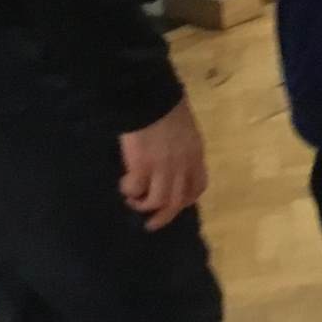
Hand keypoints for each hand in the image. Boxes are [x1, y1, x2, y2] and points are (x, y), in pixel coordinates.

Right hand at [119, 100, 208, 231]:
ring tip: (132, 201)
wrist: (150, 97)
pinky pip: (136, 190)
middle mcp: (182, 166)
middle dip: (164, 217)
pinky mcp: (142, 167)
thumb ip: (181, 144)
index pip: (198, 185)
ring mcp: (163, 168)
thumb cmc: (166, 104)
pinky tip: (124, 185)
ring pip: (157, 201)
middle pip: (177, 201)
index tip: (177, 204)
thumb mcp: (184, 125)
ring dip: (143, 206)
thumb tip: (171, 153)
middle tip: (151, 224)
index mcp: (195, 154)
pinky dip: (130, 191)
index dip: (187, 199)